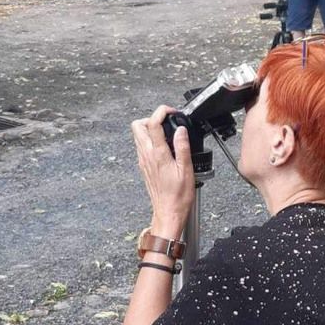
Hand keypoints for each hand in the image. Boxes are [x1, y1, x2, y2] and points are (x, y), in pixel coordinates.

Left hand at [131, 105, 194, 238]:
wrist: (168, 212)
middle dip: (152, 118)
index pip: (153, 123)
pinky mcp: (144, 166)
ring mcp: (143, 161)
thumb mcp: (186, 170)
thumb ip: (182, 147)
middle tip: (167, 122)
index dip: (162, 112)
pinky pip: (142, 146)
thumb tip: (181, 130)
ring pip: (138, 135)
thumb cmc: (178, 196)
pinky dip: (151, 140)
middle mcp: (146, 155)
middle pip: (138, 125)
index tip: (173, 113)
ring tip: (167, 134)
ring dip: (150, 129)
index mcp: (157, 154)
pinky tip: (165, 148)